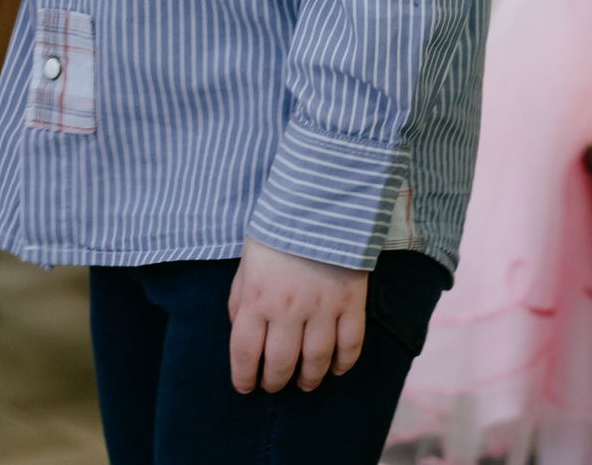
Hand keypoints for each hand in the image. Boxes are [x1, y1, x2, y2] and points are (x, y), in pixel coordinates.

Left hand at [228, 237, 367, 393]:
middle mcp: (287, 309)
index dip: (244, 378)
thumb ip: (241, 304)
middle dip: (275, 382)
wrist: (318, 203)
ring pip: (316, 360)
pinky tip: (336, 368)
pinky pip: (351, 344)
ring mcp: (322, 307)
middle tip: (275, 385)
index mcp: (256, 299)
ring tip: (305, 383)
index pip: (245, 354)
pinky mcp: (351, 302)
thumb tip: (244, 336)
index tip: (246, 387)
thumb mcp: (246, 267)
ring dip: (309, 379)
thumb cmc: (276, 234)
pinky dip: (344, 363)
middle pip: (281, 364)